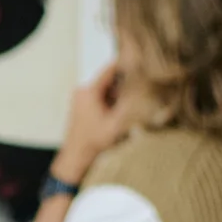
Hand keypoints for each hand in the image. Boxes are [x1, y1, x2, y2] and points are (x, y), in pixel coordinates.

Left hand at [50, 61, 137, 185]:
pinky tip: (118, 112)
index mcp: (89, 91)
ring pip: (108, 88)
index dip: (128, 65)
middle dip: (125, 84)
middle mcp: (83, 91)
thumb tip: (145, 88)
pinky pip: (102, 96)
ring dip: (119, 94)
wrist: (76, 157)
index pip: (111, 68)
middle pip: (110, 78)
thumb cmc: (94, 143)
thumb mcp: (117, 123)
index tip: (144, 64)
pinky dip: (112, 101)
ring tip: (128, 105)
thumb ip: (130, 104)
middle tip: (140, 91)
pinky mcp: (83, 104)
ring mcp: (81, 97)